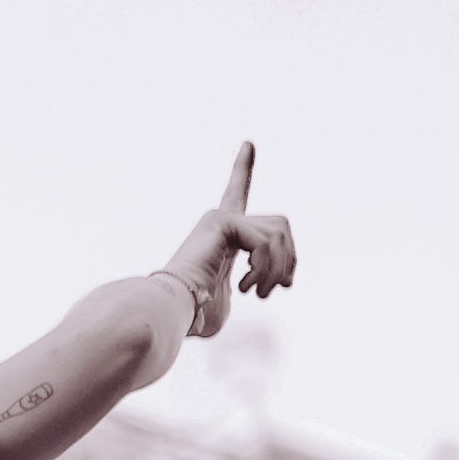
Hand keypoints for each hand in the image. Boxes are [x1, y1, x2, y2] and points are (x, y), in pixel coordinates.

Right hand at [156, 142, 295, 338]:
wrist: (169, 311)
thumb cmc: (193, 315)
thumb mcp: (228, 301)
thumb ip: (248, 284)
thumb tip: (273, 281)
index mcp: (221, 235)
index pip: (238, 196)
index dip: (242, 170)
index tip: (248, 143)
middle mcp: (219, 219)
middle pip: (281, 225)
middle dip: (289, 260)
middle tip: (273, 291)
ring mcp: (220, 218)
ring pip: (279, 233)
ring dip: (277, 269)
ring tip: (258, 293)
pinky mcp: (222, 222)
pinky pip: (266, 241)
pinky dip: (265, 269)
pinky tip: (246, 287)